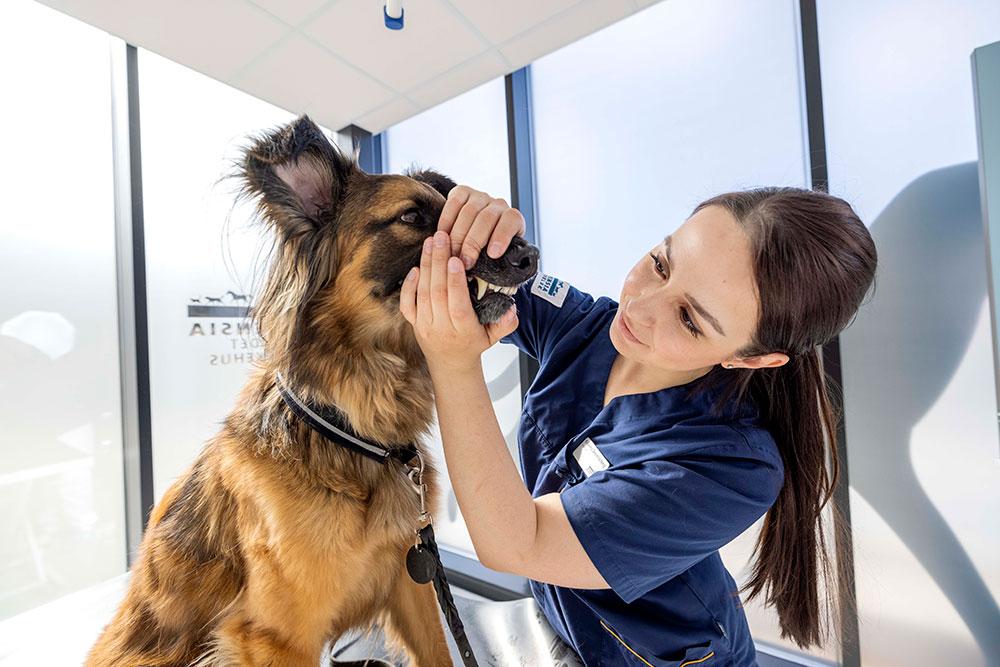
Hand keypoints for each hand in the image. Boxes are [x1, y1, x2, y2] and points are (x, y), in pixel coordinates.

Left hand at [399, 230, 517, 371]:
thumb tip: (512, 308)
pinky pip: (407, 302)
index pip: (458, 305)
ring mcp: (425, 325)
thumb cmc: (474, 343)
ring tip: (432, 242)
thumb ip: (506, 323)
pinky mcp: (413, 322)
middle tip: (442, 238)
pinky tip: (416, 266)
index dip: (456, 282)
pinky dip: (409, 284)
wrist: (451, 364)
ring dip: (426, 265)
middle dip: (439, 262)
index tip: (457, 259)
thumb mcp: (494, 336)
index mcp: (463, 330)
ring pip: (422, 293)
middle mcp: (442, 327)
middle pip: (437, 293)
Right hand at [438, 185, 525, 269]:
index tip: (493, 254)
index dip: (502, 236)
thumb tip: (492, 283)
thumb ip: (499, 264)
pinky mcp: (463, 192)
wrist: (478, 230)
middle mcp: (498, 205)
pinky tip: (442, 235)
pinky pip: (454, 202)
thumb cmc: (489, 251)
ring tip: (451, 254)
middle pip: (486, 219)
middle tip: (465, 262)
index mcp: (513, 219)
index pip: (511, 221)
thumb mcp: (499, 258)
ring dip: (458, 235)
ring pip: (469, 212)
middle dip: (473, 242)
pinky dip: (447, 220)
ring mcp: (480, 196)